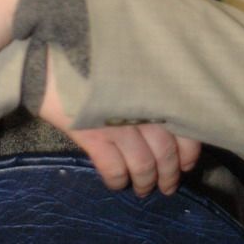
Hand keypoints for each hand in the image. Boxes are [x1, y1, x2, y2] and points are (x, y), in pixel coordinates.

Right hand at [39, 50, 199, 196]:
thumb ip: (149, 88)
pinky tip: (117, 181)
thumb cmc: (96, 55)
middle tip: (166, 186)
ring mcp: (119, 124)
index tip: (186, 164)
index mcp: (156, 92)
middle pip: (165, 154)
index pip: (185, 130)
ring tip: (142, 189)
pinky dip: (117, 180)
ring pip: (143, 167)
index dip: (188, 154)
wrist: (55, 56)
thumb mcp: (131, 66)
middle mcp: (144, 110)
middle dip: (168, 175)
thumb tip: (164, 116)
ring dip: (144, 183)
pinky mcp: (94, 136)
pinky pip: (113, 170)